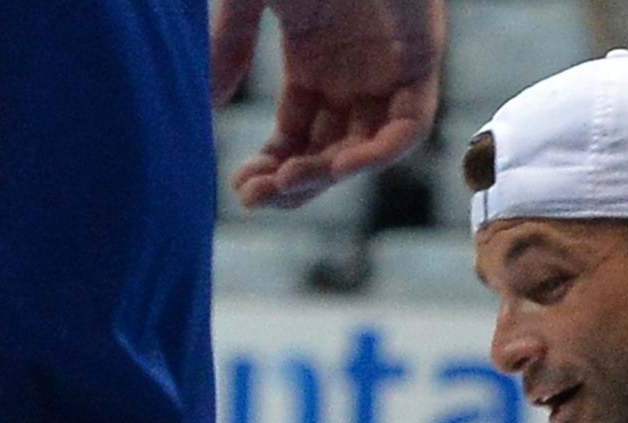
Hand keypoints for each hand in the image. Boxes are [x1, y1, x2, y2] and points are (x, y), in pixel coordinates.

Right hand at [212, 0, 445, 209]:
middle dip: (295, 181)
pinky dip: (378, 151)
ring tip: (290, 181)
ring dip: (330, 174)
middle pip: (329, 152)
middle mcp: (353, 77)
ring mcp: (388, 72)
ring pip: (366, 148)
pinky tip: (338, 162)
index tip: (243, 185)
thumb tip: (205, 107)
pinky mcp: (422, 62)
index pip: (298, 137)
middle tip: (257, 197)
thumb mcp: (251, 0)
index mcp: (314, 64)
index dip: (274, 166)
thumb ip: (230, 47)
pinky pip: (408, 127)